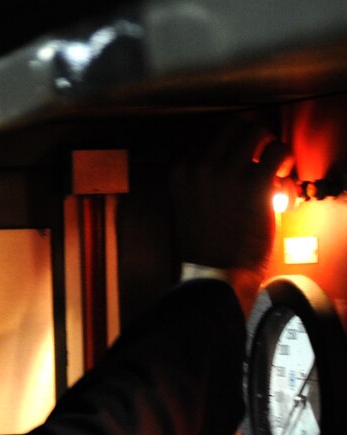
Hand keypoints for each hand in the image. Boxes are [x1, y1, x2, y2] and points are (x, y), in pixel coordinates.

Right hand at [171, 120, 293, 272]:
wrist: (215, 274)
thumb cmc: (206, 248)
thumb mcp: (190, 206)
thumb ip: (206, 181)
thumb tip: (238, 164)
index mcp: (180, 172)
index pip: (211, 140)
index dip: (232, 152)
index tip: (241, 171)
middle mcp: (200, 167)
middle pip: (234, 127)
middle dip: (253, 141)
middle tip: (261, 163)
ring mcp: (225, 173)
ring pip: (258, 132)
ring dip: (270, 149)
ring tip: (273, 173)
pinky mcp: (253, 183)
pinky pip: (280, 151)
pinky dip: (286, 166)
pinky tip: (281, 189)